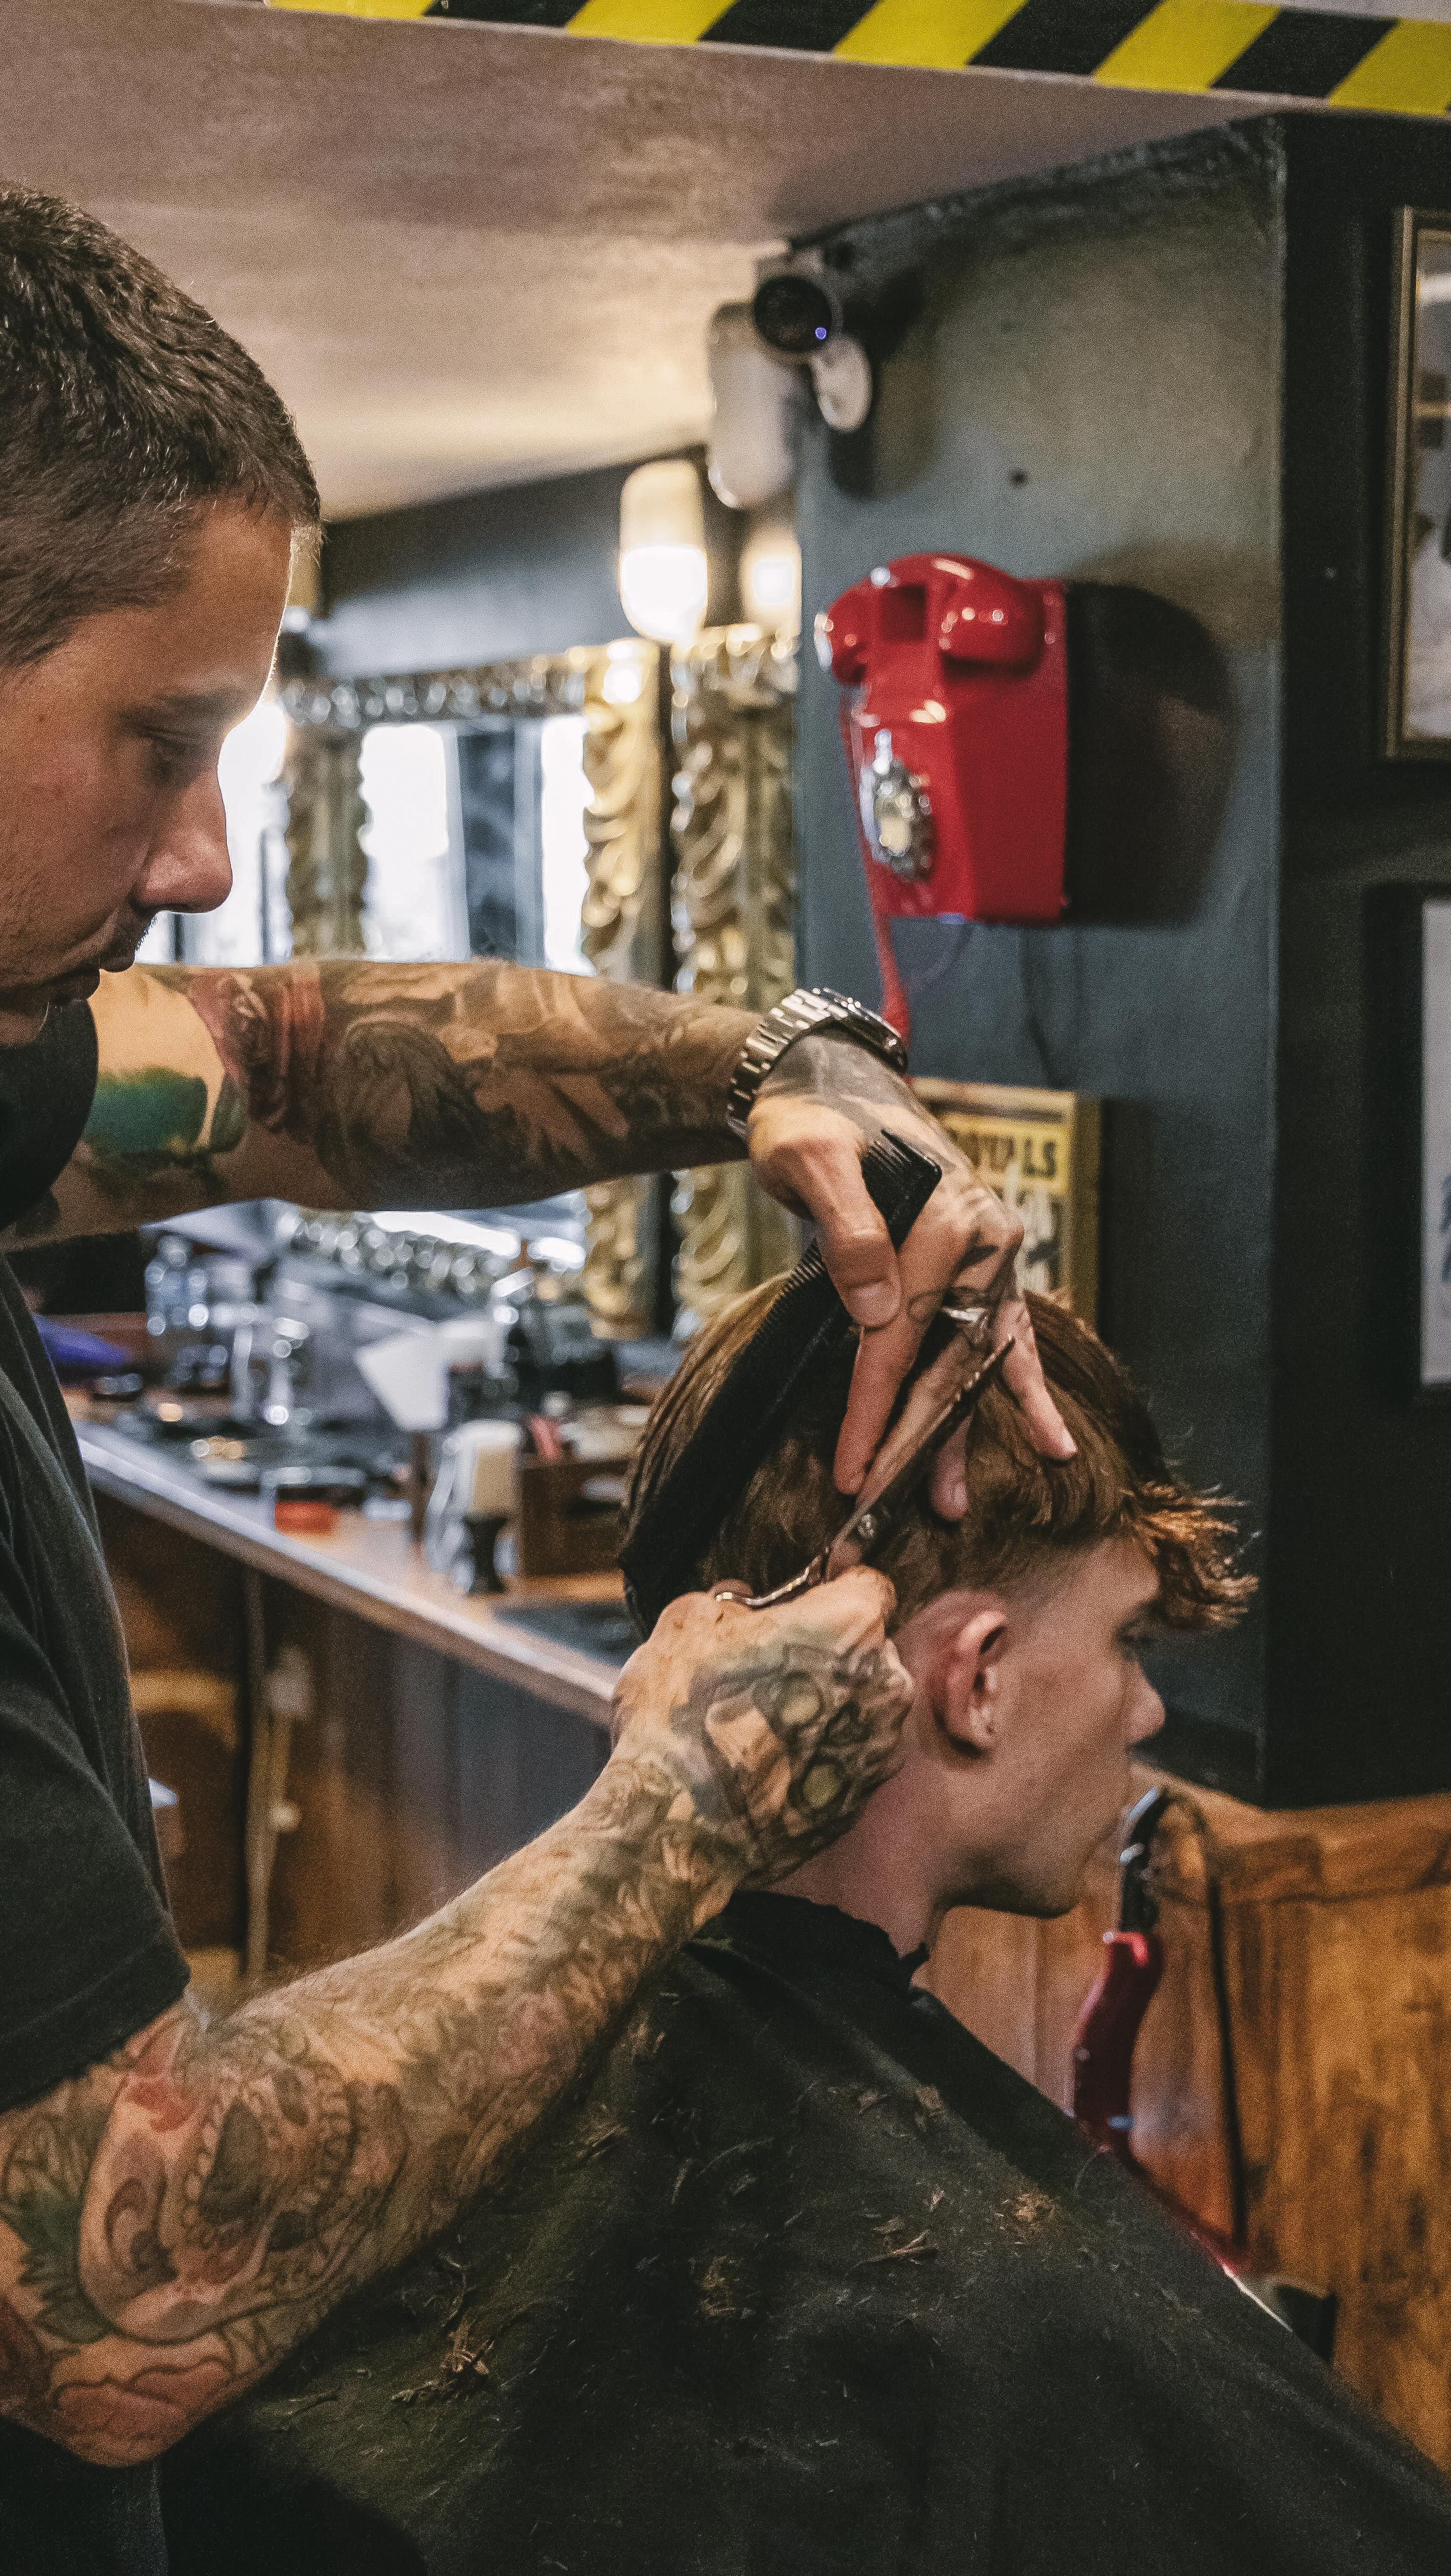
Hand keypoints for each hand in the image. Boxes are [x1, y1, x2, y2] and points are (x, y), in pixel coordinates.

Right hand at [610, 1569, 912, 1887]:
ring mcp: (878, 1749)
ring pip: (857, 1707)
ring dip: (821, 1707)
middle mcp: (884, 1685)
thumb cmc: (684, 1717)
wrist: (679, 1827)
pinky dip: (816, 1757)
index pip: (863, 1584)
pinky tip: (765, 1766)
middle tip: (764, 1669)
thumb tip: (741, 1607)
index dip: (828, 1591)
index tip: (800, 1604)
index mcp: (851, 1626)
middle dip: (823, 1654)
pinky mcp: (862, 1802)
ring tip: (757, 1723)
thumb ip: (727, 1603)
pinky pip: (845, 1759)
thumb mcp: (686, 1625)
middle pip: (863, 1650)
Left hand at [745, 1036, 1075, 1502]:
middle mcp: (986, 1240)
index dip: (876, 1403)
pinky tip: (1051, 1446)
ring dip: (960, 1434)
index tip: (853, 1467)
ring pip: (977, 1362)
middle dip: (914, 1439)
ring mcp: (991, 1260)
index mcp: (949, 1215)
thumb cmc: (811, 1126)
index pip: (904, 1329)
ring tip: (947, 1505)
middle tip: (879, 1505)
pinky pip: (1006, 1344)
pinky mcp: (983, 1274)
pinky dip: (1023, 1395)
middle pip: (948, 1359)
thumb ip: (848, 1226)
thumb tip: (879, 1307)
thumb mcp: (811, 1159)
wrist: (831, 1093)